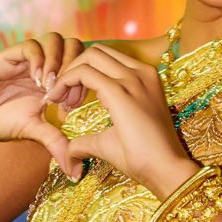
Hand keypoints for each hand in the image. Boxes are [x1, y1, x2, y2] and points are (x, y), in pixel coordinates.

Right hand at [0, 35, 87, 179]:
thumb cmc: (0, 123)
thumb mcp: (35, 132)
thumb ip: (57, 144)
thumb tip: (76, 172)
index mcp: (52, 78)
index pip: (80, 63)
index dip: (83, 82)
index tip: (72, 106)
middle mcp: (42, 64)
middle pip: (73, 45)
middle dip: (75, 69)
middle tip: (65, 94)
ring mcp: (26, 58)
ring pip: (55, 40)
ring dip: (59, 63)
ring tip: (51, 88)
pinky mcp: (9, 55)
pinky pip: (31, 47)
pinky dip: (40, 61)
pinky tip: (37, 82)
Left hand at [46, 43, 194, 197]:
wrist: (166, 170)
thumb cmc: (145, 158)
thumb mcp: (112, 141)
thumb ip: (87, 142)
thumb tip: (68, 153)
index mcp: (144, 78)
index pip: (107, 59)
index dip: (82, 73)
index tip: (70, 97)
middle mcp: (141, 72)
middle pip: (97, 52)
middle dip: (73, 68)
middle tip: (62, 96)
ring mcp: (132, 79)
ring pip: (89, 56)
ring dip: (68, 73)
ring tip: (59, 99)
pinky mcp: (120, 91)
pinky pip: (84, 72)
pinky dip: (65, 81)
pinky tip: (55, 99)